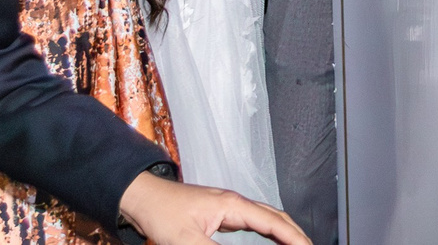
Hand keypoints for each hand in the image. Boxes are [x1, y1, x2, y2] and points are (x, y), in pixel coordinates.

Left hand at [117, 171, 308, 244]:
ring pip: (266, 218)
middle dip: (295, 234)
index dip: (294, 238)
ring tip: (296, 244)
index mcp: (233, 205)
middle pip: (275, 217)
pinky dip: (268, 232)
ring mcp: (227, 206)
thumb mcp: (189, 241)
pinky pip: (252, 222)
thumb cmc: (161, 212)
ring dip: (283, 232)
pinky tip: (269, 240)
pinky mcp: (219, 213)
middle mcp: (234, 203)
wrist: (141, 197)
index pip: (274, 223)